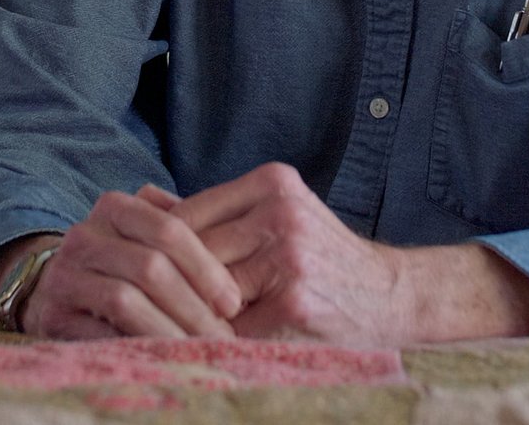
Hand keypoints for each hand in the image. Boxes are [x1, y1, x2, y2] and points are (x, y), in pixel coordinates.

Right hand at [19, 189, 243, 340]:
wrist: (59, 291)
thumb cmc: (125, 265)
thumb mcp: (150, 238)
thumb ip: (187, 231)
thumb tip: (244, 247)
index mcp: (114, 208)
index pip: (169, 229)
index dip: (206, 266)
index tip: (233, 301)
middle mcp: (84, 236)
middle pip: (150, 266)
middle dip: (194, 305)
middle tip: (224, 333)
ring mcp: (63, 275)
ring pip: (127, 300)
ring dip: (171, 329)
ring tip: (200, 349)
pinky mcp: (53, 315)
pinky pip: (102, 333)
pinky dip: (140, 346)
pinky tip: (167, 358)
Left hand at [150, 164, 528, 343]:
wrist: (392, 298)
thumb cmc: (321, 261)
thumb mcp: (273, 219)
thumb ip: (211, 212)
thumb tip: (136, 198)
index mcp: (273, 182)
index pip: (188, 214)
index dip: (160, 250)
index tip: (137, 272)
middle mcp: (282, 211)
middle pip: (193, 249)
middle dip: (171, 283)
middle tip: (138, 304)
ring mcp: (290, 255)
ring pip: (208, 286)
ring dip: (189, 311)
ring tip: (167, 326)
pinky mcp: (294, 299)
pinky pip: (233, 322)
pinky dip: (216, 336)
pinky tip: (207, 345)